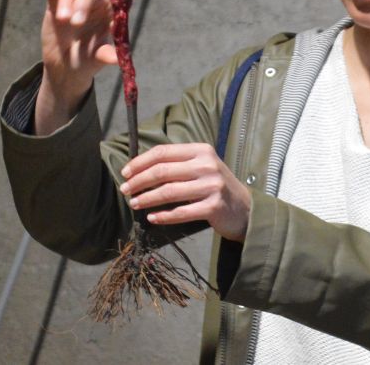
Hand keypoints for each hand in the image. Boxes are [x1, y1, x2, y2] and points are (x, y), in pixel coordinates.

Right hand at [34, 0, 120, 134]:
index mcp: (110, 10)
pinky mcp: (55, 5)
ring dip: (68, 1)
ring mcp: (74, 1)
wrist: (68, 68)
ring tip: (65, 20)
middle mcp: (94, 1)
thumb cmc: (90, 60)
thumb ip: (108, 55)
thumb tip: (116, 59)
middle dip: (83, 2)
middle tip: (76, 22)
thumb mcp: (100, 58)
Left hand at [119, 143, 251, 241]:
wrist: (245, 208)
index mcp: (202, 150)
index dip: (140, 162)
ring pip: (169, 191)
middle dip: (139, 181)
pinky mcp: (214, 207)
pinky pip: (181, 212)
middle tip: (125, 190)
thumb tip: (140, 168)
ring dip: (146, 198)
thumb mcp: (202, 166)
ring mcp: (212, 186)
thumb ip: (178, 163)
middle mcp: (208, 165)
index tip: (125, 173)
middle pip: (163, 171)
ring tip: (134, 203)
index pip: (163, 152)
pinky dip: (163, 216)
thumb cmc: (216, 186)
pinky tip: (152, 217)